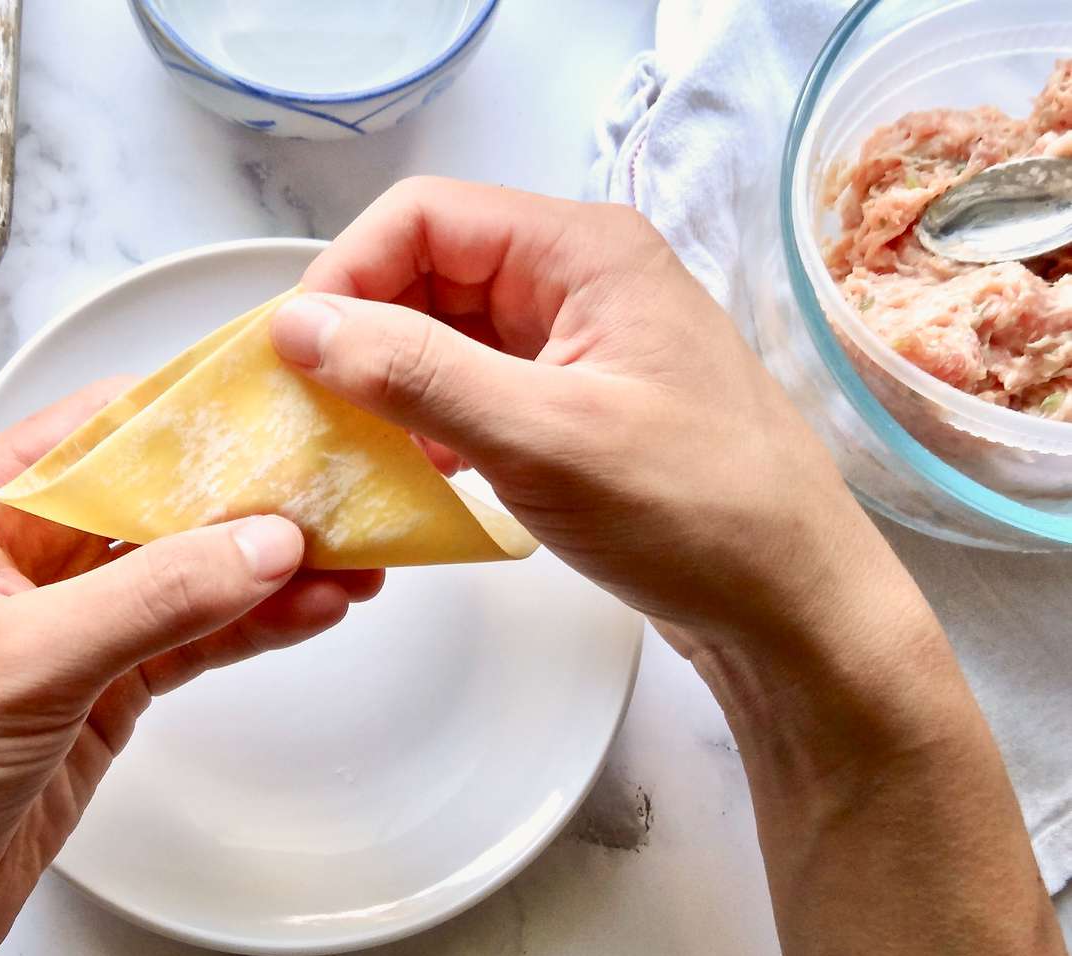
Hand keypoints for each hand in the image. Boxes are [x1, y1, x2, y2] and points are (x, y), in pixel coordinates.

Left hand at [0, 381, 381, 955]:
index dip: (194, 413)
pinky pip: (196, 638)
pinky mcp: (108, 687)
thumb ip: (150, 597)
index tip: (284, 406)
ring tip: (357, 557)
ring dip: (270, 567)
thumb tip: (265, 543)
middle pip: (162, 498)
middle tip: (343, 490)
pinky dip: (255, 626)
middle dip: (252, 497)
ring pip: (191, 571)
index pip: (104, 428)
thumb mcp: (21, 662)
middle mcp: (30, 552)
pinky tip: (314, 611)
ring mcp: (75, 622)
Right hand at [273, 177, 904, 658]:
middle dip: (363, 331)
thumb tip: (301, 326)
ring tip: (352, 444)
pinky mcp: (575, 402)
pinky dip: (431, 417)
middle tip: (310, 409)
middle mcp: (579, 279)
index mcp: (584, 250)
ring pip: (447, 332)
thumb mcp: (542, 435)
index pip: (425, 217)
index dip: (348, 274)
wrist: (792, 607)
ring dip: (391, 380)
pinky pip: (476, 385)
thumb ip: (415, 372)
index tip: (295, 354)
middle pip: (430, 271)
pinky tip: (414, 467)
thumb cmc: (696, 512)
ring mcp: (579, 342)